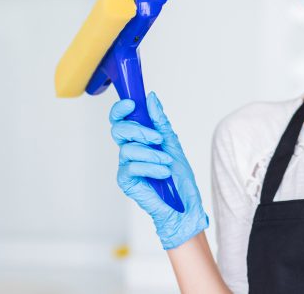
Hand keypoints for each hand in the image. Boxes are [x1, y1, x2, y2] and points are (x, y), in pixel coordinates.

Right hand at [110, 92, 208, 248]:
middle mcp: (130, 151)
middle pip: (119, 130)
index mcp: (139, 140)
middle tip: (157, 138)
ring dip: (152, 154)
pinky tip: (163, 173)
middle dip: (138, 130)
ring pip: (128, 149)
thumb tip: (151, 98)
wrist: (185, 204)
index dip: (121, 109)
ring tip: (167, 162)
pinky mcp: (126, 181)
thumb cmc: (179, 177)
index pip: (122, 119)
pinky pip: (132, 167)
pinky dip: (151, 168)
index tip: (132, 103)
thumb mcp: (172, 144)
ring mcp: (126, 166)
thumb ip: (160, 122)